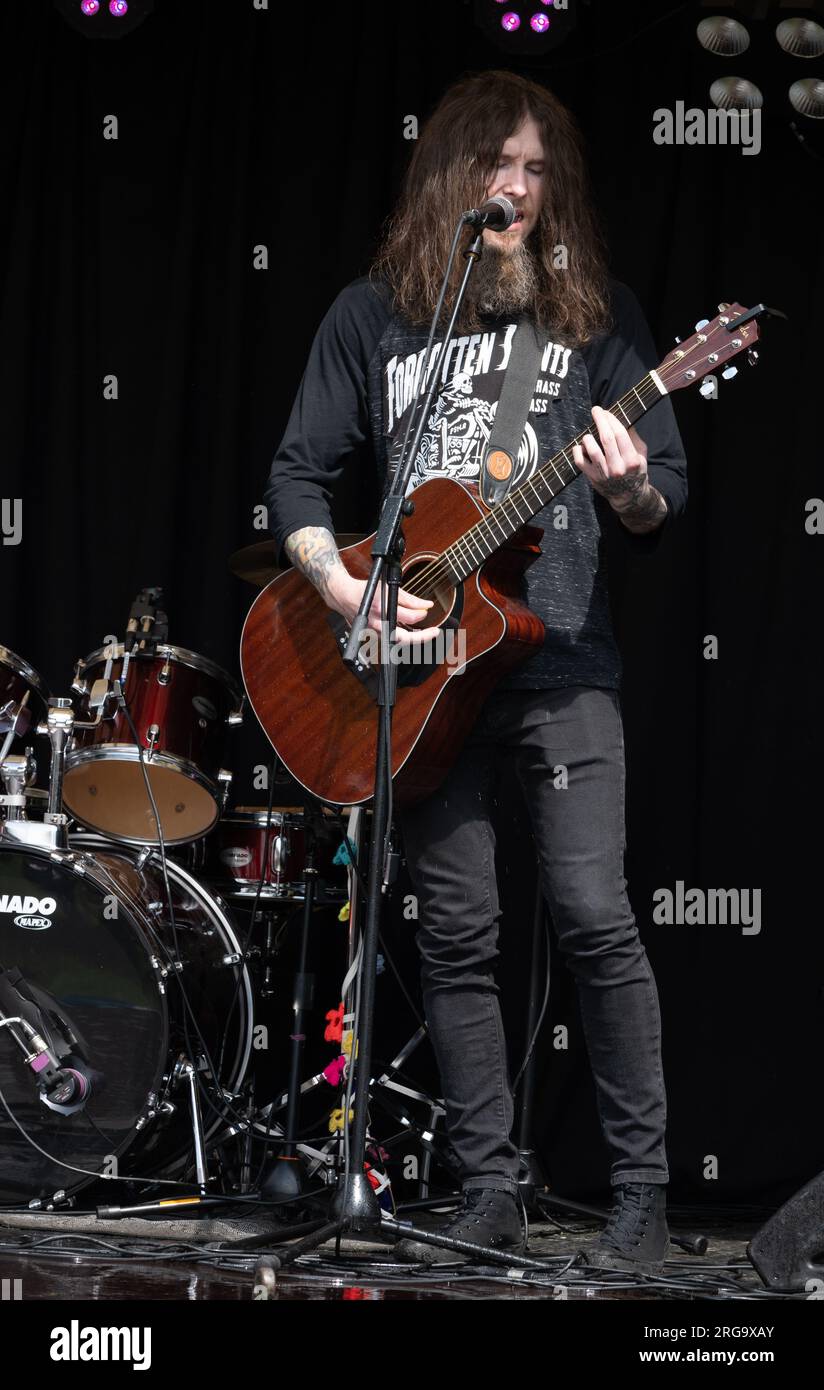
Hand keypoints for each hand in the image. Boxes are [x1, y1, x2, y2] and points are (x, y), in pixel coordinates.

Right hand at [325, 571, 441, 645]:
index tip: (427, 608)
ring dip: (413, 638)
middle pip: (405, 638)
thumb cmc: (364, 590)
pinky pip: (392, 640)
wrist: (344, 597)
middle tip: (434, 632)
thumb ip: (408, 598)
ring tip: (426, 633)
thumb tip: (426, 605)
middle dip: (422, 637)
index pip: (409, 617)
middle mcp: (378, 624)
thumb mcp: (387, 588)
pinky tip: (411, 633)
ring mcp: (374, 633)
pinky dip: (403, 637)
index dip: (421, 613)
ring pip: (398, 642)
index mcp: (382, 609)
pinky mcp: (373, 636)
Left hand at [572, 405, 649, 511]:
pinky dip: (578, 451)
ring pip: (592, 450)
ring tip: (588, 434)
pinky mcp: (593, 478)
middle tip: (596, 410)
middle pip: (606, 438)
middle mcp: (618, 468)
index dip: (611, 419)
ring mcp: (604, 474)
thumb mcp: (640, 454)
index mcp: (632, 460)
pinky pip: (580, 461)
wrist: (628, 495)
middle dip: (600, 420)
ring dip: (588, 437)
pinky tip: (581, 446)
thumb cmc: (634, 470)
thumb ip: (633, 437)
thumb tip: (620, 417)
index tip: (606, 411)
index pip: (620, 434)